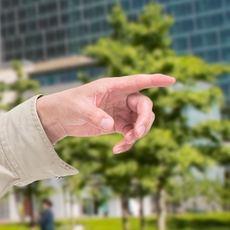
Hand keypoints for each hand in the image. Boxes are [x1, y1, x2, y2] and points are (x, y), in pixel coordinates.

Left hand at [35, 74, 174, 152]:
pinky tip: (117, 150)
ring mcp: (119, 111)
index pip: (139, 81)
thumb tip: (110, 126)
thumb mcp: (78, 108)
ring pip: (140, 121)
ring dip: (138, 133)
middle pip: (144, 106)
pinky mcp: (115, 125)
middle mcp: (120, 97)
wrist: (57, 118)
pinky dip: (128, 142)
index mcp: (113, 86)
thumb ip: (94, 115)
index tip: (172, 80)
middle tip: (136, 134)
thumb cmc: (66, 105)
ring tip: (126, 143)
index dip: (156, 80)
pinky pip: (130, 133)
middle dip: (144, 120)